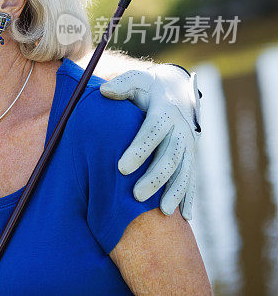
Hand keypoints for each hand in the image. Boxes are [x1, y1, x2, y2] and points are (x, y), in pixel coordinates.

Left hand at [100, 64, 199, 219]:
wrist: (177, 90)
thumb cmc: (148, 88)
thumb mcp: (137, 80)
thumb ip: (122, 85)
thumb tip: (105, 91)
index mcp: (164, 112)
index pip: (152, 132)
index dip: (138, 150)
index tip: (121, 168)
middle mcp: (180, 130)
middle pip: (170, 156)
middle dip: (155, 177)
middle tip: (136, 196)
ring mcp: (189, 145)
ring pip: (185, 171)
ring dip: (176, 191)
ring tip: (163, 211)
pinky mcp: (192, 156)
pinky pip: (192, 178)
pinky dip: (190, 197)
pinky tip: (185, 216)